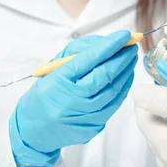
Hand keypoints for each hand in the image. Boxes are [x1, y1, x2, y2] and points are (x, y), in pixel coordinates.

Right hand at [10, 30, 137, 166]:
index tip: (123, 36)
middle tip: (132, 45)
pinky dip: (123, 88)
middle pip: (105, 74)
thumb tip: (105, 43)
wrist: (34, 131)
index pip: (89, 59)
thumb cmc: (43, 95)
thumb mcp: (51, 70)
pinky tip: (126, 77)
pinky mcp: (93, 126)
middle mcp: (72, 99)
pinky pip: (113, 104)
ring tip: (131, 59)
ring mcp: (84, 115)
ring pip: (113, 90)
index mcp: (59, 81)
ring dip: (126, 72)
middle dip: (122, 57)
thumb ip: (76, 54)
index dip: (109, 46)